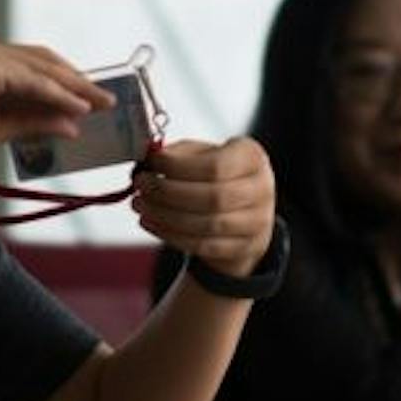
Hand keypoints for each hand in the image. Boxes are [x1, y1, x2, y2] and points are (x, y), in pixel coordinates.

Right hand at [0, 40, 112, 170]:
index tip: (89, 99)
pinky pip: (30, 80)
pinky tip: (78, 107)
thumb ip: (31, 122)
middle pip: (42, 60)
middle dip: (77, 79)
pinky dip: (57, 93)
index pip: (32, 66)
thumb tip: (71, 126)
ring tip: (101, 103)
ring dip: (74, 86)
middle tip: (106, 98)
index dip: (64, 80)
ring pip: (40, 67)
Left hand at [131, 138, 275, 279]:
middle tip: (140, 186)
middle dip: (168, 193)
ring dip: (166, 216)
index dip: (178, 167)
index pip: (215, 166)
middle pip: (213, 198)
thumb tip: (148, 160)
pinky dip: (171, 235)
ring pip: (207, 226)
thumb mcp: (203, 154)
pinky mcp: (244, 247)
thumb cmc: (217, 175)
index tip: (151, 164)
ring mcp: (257, 222)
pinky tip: (150, 222)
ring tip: (140, 205)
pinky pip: (203, 246)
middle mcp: (261, 189)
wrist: (245, 210)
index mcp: (251, 157)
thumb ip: (178, 154)